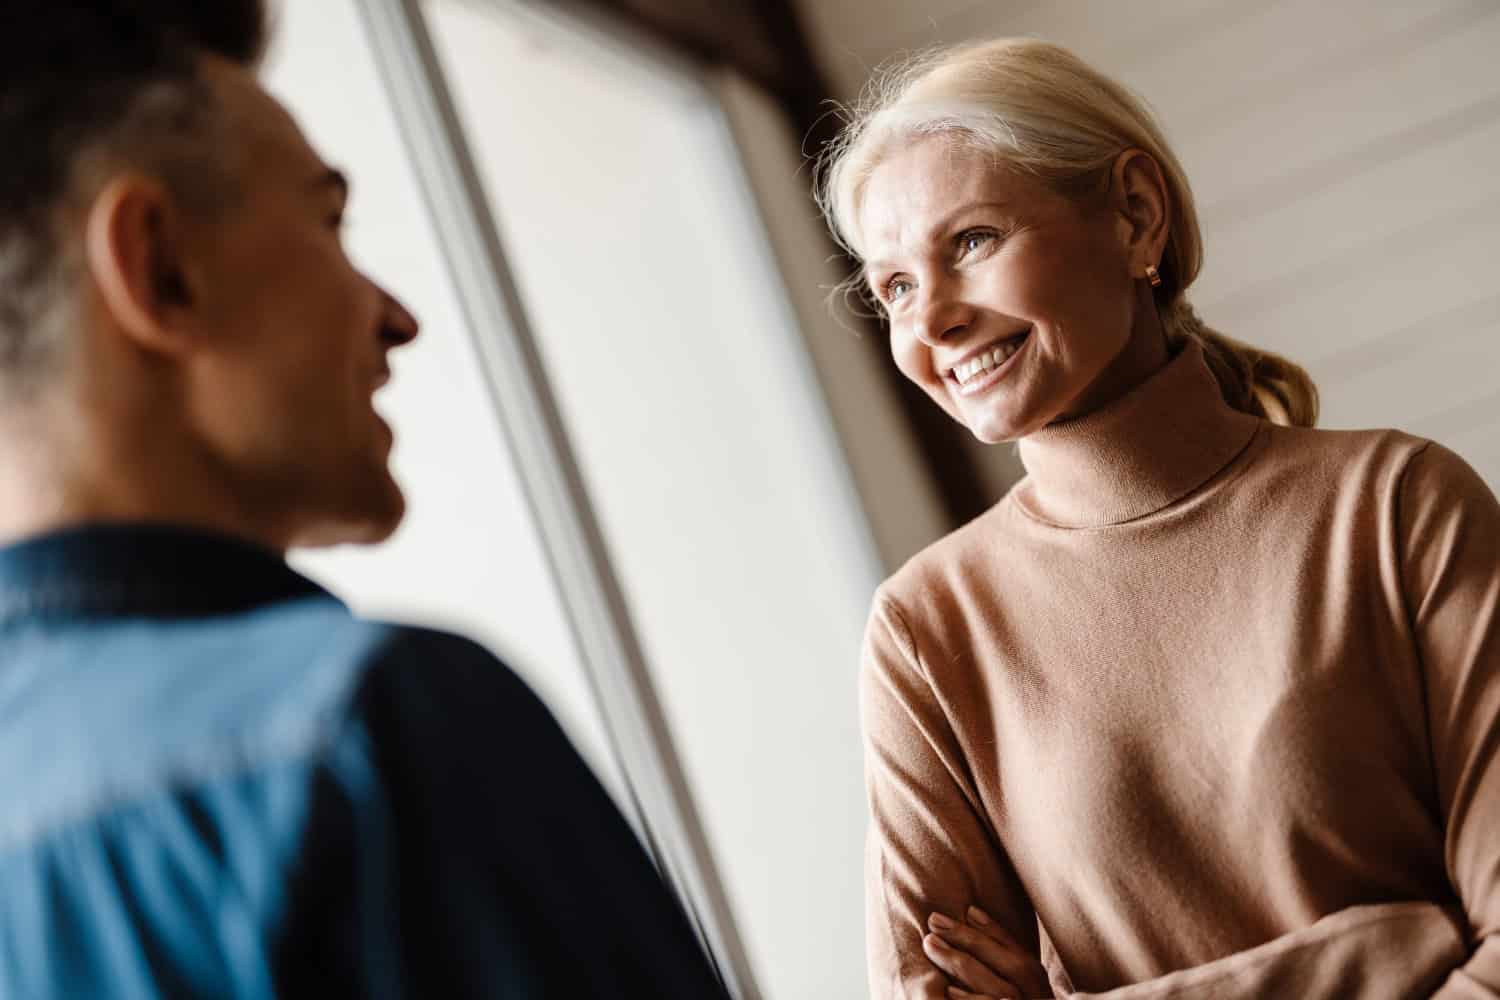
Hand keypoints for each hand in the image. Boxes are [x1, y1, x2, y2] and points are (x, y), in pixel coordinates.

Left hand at [923, 906, 1051, 998]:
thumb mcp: (1012, 986)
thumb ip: (1000, 960)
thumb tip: (972, 912)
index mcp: (1043, 995)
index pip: (1022, 959)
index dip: (996, 933)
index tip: (967, 909)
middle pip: (1013, 970)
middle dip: (972, 942)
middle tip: (934, 923)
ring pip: (1002, 993)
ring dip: (964, 966)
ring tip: (931, 945)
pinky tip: (945, 990)